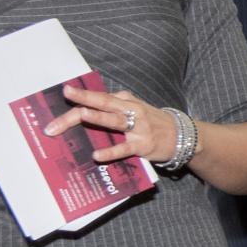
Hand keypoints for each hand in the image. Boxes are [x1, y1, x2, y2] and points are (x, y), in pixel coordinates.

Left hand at [47, 84, 177, 164]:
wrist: (182, 135)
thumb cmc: (152, 122)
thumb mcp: (134, 108)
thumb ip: (113, 108)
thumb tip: (83, 112)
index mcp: (126, 100)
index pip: (100, 97)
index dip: (82, 94)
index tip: (65, 90)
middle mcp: (131, 110)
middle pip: (103, 104)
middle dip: (82, 101)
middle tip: (65, 99)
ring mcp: (138, 128)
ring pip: (114, 121)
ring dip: (98, 117)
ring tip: (82, 114)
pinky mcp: (143, 145)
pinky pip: (123, 149)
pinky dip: (110, 152)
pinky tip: (96, 155)